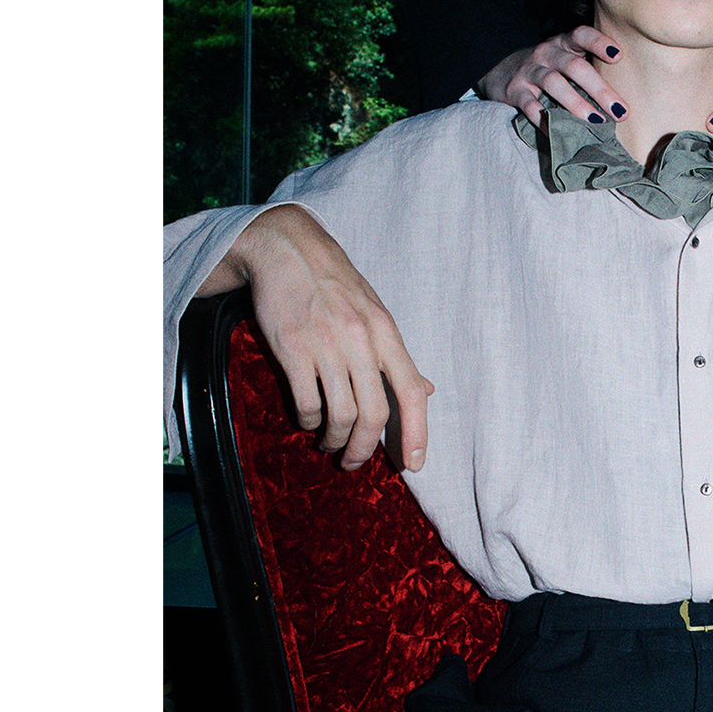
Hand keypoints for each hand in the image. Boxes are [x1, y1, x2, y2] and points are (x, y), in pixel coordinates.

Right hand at [219, 205, 432, 472]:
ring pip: (340, 414)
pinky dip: (307, 421)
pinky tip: (307, 420)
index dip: (416, 432)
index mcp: (385, 332)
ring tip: (329, 443)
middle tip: (354, 462)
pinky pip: (306, 402)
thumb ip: (396, 355)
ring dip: (335, 439)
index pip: (410, 391)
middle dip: (366, 448)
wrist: (287, 247)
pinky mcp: (292, 348)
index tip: (413, 465)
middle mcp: (360, 340)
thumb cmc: (334, 283)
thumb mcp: (374, 311)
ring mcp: (325, 345)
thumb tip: (426, 390)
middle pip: (374, 413)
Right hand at [479, 26, 627, 129]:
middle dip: (599, 89)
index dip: (599, 43)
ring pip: (554, 84)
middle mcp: (546, 53)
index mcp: (562, 43)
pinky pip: (530, 106)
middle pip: (574, 66)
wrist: (500, 73)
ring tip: (596, 121)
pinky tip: (558, 132)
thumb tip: (621, 98)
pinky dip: (544, 120)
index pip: (581, 35)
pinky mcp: (514, 91)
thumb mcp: (564, 59)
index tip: (618, 57)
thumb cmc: (546, 69)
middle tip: (620, 111)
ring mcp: (528, 71)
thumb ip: (587, 68)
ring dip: (577, 103)